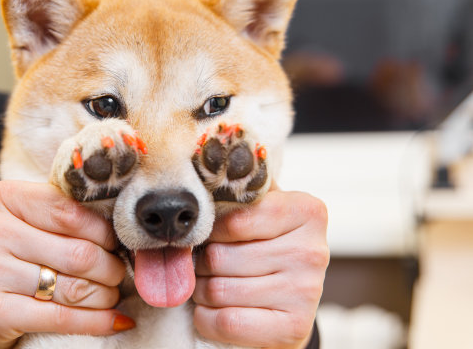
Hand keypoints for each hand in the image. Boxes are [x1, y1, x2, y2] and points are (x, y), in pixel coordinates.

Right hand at [0, 181, 131, 348]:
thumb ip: (62, 214)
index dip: (105, 232)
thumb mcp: (25, 223)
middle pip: (78, 252)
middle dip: (110, 268)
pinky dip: (96, 321)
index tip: (117, 244)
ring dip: (105, 295)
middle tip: (117, 274)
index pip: (72, 212)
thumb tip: (122, 224)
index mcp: (2, 197)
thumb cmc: (8, 258)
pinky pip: (61, 317)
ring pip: (75, 286)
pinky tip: (114, 320)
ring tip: (111, 295)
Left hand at [193, 187, 328, 347]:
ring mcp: (306, 291)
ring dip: (201, 291)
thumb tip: (197, 182)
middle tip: (205, 265)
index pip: (234, 219)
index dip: (210, 230)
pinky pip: (226, 322)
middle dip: (201, 264)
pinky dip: (206, 318)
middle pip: (220, 256)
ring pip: (219, 290)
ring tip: (210, 285)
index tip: (209, 235)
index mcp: (307, 211)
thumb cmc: (265, 246)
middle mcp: (312, 251)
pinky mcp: (294, 327)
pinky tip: (212, 310)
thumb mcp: (258, 210)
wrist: (289, 300)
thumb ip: (235, 195)